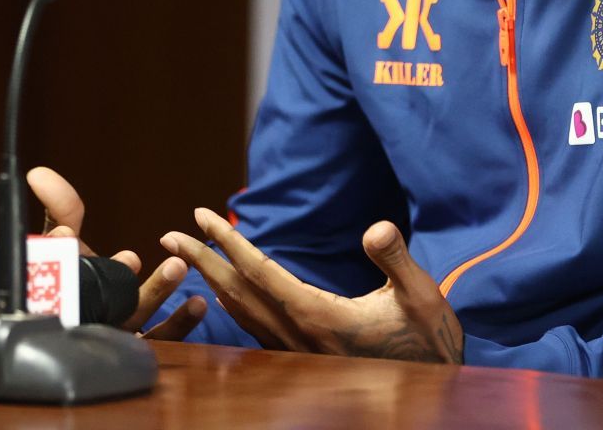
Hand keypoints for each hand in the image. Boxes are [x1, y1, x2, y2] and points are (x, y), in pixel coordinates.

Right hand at [26, 166, 206, 339]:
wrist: (89, 312)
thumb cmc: (75, 271)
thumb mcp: (65, 237)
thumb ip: (60, 208)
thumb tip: (39, 174)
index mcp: (68, 287)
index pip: (60, 274)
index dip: (63, 253)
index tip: (67, 233)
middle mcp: (90, 315)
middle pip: (104, 302)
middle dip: (117, 277)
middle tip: (132, 257)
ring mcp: (117, 334)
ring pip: (136, 318)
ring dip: (156, 292)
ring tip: (177, 266)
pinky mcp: (142, 348)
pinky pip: (161, 340)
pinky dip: (180, 323)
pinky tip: (199, 303)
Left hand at [160, 208, 461, 363]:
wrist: (433, 387)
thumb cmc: (429, 338)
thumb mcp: (421, 295)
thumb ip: (394, 259)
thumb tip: (376, 229)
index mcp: (318, 316)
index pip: (260, 272)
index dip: (227, 242)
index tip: (200, 216)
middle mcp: (298, 336)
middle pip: (237, 294)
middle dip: (201, 261)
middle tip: (169, 235)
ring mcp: (297, 351)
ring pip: (240, 314)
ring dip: (209, 282)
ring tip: (187, 258)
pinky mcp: (302, 358)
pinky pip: (253, 330)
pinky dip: (230, 307)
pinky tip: (223, 296)